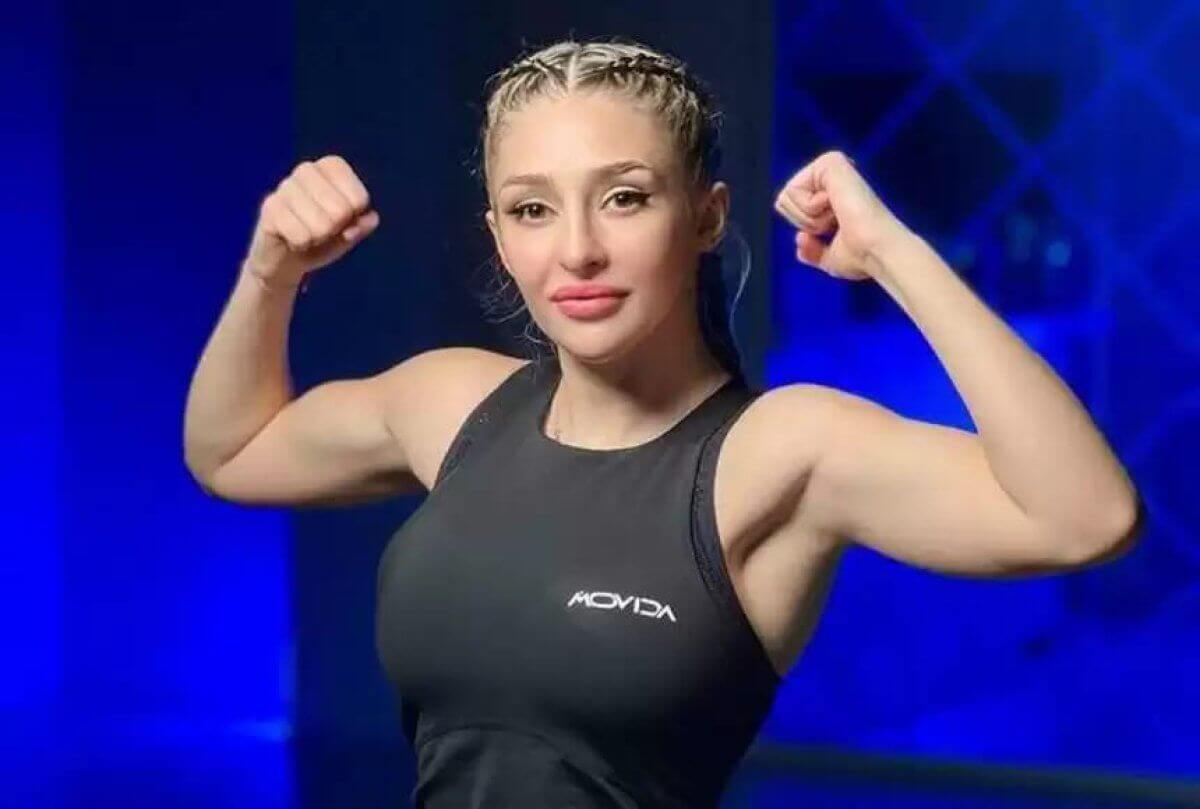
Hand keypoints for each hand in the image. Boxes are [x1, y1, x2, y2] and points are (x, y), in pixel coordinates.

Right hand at [244, 154, 379, 289]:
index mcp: (332, 167)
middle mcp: (307, 169)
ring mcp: (285, 186)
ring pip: (321, 225)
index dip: (354, 219)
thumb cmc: (322, 239)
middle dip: (335, 230)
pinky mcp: (269, 208)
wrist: (285, 258)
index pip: (359, 198)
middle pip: (341, 211)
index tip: (342, 220)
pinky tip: (291, 238)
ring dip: (317, 239)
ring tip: (306, 233)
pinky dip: (301, 245)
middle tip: (321, 230)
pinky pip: (301, 236)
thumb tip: (370, 218)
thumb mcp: (349, 233)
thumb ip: (362, 225)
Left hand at [773, 150, 907, 280]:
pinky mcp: (829, 161)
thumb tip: (800, 239)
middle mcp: (832, 177)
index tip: (835, 232)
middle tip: (836, 223)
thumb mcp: (831, 257)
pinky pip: (793, 189)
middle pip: (784, 202)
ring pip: (786, 196)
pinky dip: (809, 208)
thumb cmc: (862, 255)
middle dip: (805, 222)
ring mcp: (830, 166)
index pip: (791, 209)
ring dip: (809, 218)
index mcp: (835, 196)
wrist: (875, 250)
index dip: (805, 228)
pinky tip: (837, 207)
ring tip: (838, 216)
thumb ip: (814, 249)